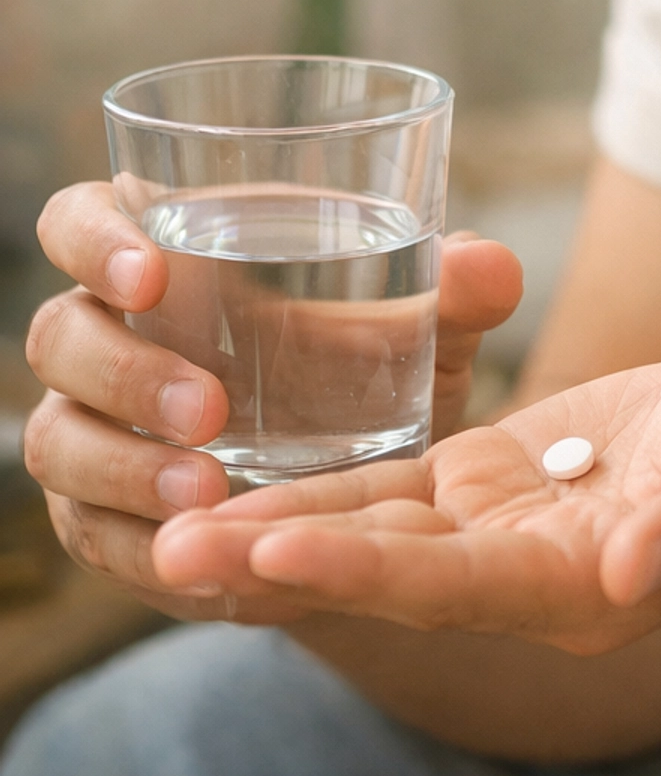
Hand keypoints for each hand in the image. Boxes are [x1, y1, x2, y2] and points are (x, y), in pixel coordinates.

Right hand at [24, 180, 522, 621]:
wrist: (370, 485)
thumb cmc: (378, 363)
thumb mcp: (429, 329)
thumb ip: (458, 292)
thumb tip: (485, 267)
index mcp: (168, 252)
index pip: (82, 220)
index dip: (97, 239)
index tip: (154, 274)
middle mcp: (112, 333)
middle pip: (63, 334)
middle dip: (125, 372)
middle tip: (211, 410)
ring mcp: (94, 427)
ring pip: (60, 439)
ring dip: (124, 466)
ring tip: (208, 490)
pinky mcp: (102, 515)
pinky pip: (90, 532)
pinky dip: (138, 546)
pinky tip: (201, 555)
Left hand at [154, 339, 660, 652]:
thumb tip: (632, 570)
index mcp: (587, 583)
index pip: (454, 583)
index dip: (363, 570)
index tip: (270, 554)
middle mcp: (529, 573)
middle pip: (387, 572)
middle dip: (279, 564)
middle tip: (167, 550)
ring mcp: (509, 531)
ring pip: (377, 531)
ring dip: (279, 529)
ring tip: (172, 519)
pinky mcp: (502, 480)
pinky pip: (400, 490)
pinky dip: (325, 489)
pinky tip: (250, 478)